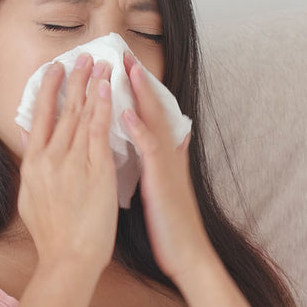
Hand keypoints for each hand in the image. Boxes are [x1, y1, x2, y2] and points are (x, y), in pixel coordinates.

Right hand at [17, 54, 117, 274]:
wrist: (68, 257)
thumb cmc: (52, 236)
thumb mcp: (29, 197)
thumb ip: (29, 166)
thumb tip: (25, 139)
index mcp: (33, 164)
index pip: (39, 118)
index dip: (48, 91)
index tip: (55, 70)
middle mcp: (50, 158)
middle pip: (62, 110)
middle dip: (73, 80)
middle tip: (81, 56)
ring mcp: (72, 162)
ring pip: (81, 115)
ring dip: (90, 86)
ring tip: (98, 62)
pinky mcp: (95, 170)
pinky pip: (98, 131)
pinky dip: (102, 107)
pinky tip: (106, 88)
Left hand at [120, 53, 213, 282]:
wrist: (185, 254)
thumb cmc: (166, 225)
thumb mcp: (154, 188)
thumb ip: (146, 165)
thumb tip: (136, 151)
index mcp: (162, 154)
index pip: (148, 114)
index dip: (136, 89)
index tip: (121, 65)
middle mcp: (168, 153)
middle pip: (152, 108)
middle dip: (138, 80)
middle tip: (122, 52)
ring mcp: (167, 165)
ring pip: (153, 121)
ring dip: (140, 94)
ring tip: (126, 68)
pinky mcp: (163, 180)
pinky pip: (150, 151)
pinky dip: (139, 130)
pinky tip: (125, 114)